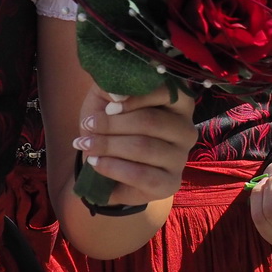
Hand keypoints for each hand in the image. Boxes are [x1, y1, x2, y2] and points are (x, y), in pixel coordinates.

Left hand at [72, 83, 197, 205]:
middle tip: (88, 125)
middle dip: (113, 123)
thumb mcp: (106, 98)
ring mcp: (180, 159)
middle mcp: (186, 130)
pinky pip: (141, 175)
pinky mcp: (169, 184)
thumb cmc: (111, 122)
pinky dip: (113, 167)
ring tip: (85, 144)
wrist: (107, 160)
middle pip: (151, 121)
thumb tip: (117, 95)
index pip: (167, 92)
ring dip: (108, 145)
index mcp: (178, 103)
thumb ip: (112, 88)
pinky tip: (94, 162)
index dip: (136, 97)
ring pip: (144, 147)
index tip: (108, 106)